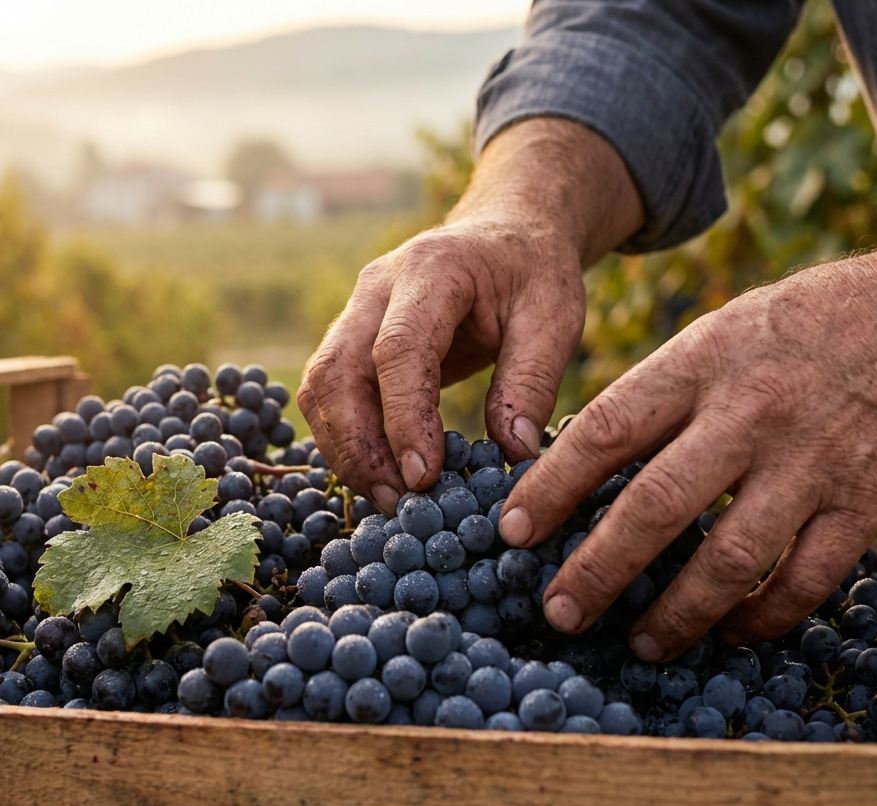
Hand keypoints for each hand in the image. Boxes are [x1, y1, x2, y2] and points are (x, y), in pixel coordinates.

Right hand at [298, 119, 643, 512]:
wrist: (506, 233)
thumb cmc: (533, 273)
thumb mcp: (555, 316)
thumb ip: (533, 381)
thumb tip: (511, 454)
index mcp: (432, 270)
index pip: (398, 349)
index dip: (403, 417)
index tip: (424, 476)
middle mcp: (376, 288)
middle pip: (338, 371)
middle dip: (360, 445)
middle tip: (399, 500)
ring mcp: (355, 311)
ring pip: (321, 386)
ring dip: (345, 449)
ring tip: (389, 498)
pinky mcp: (351, 338)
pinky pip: (330, 393)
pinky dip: (346, 438)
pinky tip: (380, 475)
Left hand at [500, 184, 876, 660]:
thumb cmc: (803, 325)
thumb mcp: (717, 332)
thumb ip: (657, 393)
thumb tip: (579, 459)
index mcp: (700, 363)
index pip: (605, 430)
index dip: (550, 488)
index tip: (510, 534)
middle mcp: (749, 413)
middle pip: (655, 505)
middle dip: (597, 569)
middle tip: (558, 613)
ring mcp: (810, 461)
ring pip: (728, 556)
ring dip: (676, 612)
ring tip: (639, 643)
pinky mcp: (864, 501)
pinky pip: (804, 579)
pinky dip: (761, 616)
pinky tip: (730, 632)